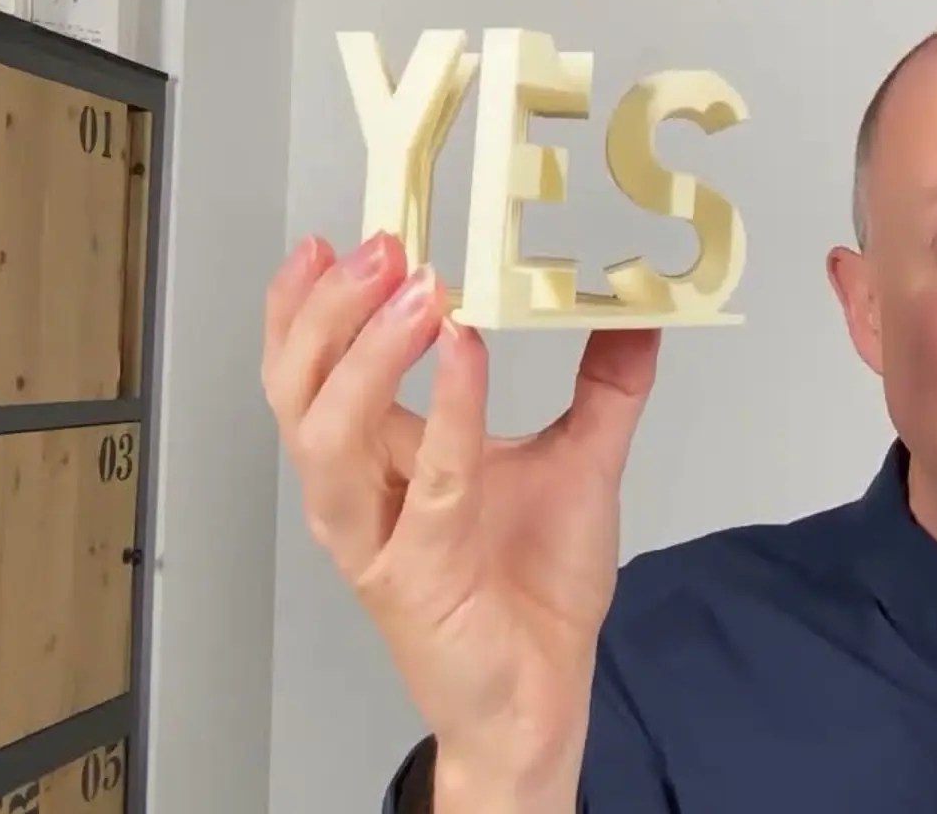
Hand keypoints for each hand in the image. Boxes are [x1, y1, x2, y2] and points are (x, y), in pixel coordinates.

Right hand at [262, 232, 661, 791]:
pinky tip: (465, 353)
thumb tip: (638, 315)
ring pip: (326, 438)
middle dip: (326, 314)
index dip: (305, 305)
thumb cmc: (535, 589)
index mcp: (376, 461)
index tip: (333, 241)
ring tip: (416, 292)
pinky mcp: (417, 578)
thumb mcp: (579, 461)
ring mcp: (378, 539)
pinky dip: (444, 414)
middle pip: (298, 391)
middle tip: (379, 249)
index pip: (309, 370)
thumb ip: (604, 387)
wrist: (543, 695)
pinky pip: (426, 486)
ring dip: (364, 357)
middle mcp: (358, 496)